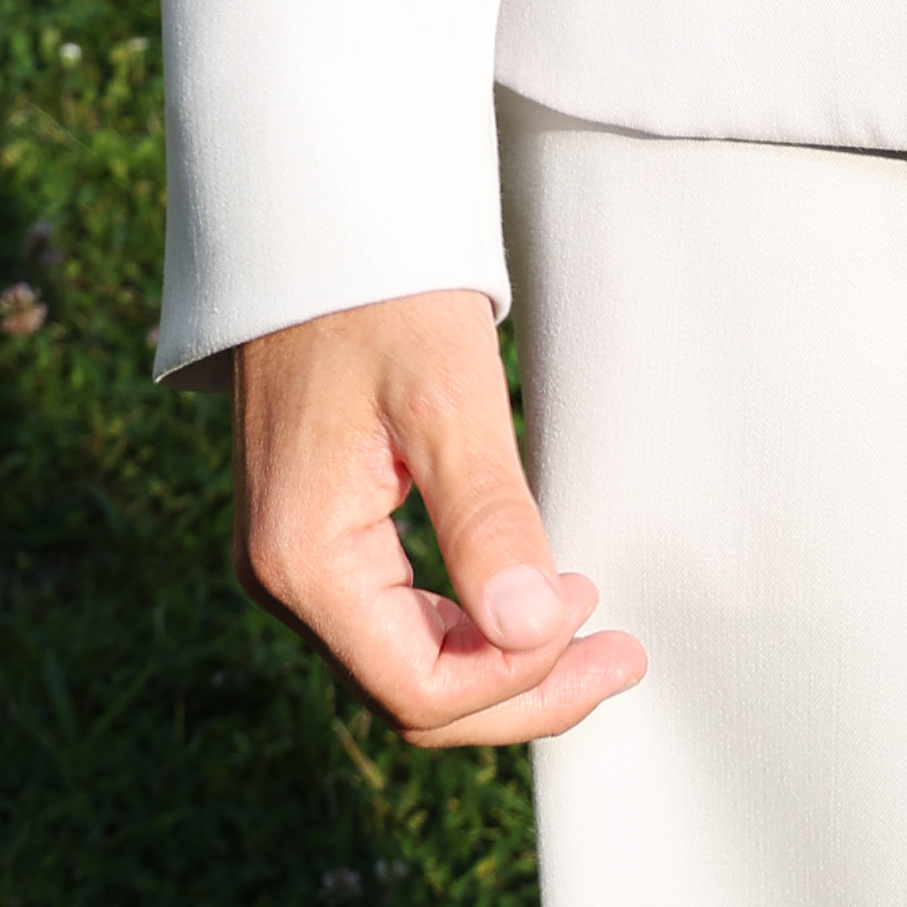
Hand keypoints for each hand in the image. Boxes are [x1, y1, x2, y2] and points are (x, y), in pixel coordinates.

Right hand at [235, 287, 643, 748]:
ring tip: (593, 631)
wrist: (314, 217)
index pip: (418, 685)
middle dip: (521, 688)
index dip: (517, 680)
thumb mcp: (448, 396)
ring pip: (403, 659)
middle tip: (622, 656)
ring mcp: (294, 556)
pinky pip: (392, 613)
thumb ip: (487, 520)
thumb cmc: (380, 291)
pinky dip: (467, 622)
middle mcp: (284, 576)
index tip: (600, 629)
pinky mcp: (315, 529)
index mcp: (305, 559)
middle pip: (411, 689)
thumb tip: (533, 632)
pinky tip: (529, 595)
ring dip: (499, 661)